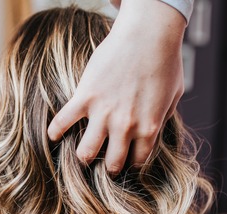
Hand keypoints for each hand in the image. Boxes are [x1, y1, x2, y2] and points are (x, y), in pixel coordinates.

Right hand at [47, 0, 186, 174]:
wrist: (148, 33)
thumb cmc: (165, 61)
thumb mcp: (173, 95)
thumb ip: (162, 118)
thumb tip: (154, 131)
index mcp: (149, 128)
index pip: (137, 161)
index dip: (131, 162)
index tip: (126, 159)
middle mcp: (126, 126)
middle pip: (111, 163)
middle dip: (108, 166)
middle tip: (104, 161)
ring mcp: (103, 113)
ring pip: (86, 152)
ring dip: (84, 156)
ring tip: (83, 153)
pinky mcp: (85, 97)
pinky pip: (63, 122)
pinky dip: (55, 131)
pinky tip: (53, 136)